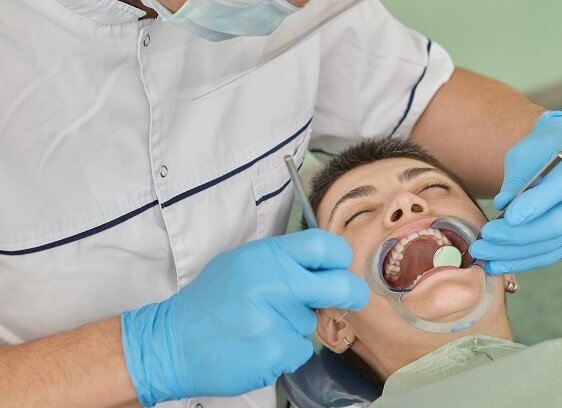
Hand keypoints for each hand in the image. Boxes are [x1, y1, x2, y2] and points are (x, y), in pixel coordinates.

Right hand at [120, 229, 368, 405]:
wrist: (169, 343)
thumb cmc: (210, 301)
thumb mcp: (243, 263)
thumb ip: (283, 260)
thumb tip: (325, 263)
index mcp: (265, 256)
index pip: (323, 246)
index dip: (340, 256)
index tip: (341, 265)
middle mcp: (272, 285)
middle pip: (339, 285)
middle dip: (352, 293)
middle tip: (351, 297)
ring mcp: (275, 321)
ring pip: (311, 322)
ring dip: (296, 325)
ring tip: (260, 325)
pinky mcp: (274, 353)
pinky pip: (299, 350)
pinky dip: (284, 350)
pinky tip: (257, 345)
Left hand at [470, 111, 561, 273]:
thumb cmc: (539, 149)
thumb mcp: (522, 155)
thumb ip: (514, 183)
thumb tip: (501, 213)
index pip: (560, 188)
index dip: (533, 206)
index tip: (505, 219)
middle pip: (558, 224)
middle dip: (517, 237)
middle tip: (483, 243)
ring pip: (555, 244)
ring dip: (516, 255)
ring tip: (485, 258)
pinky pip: (555, 252)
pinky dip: (526, 260)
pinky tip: (500, 263)